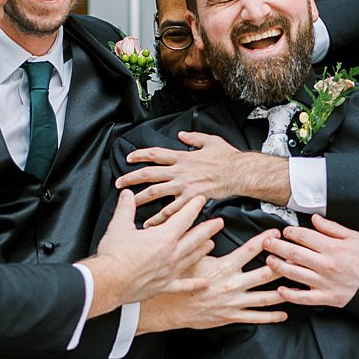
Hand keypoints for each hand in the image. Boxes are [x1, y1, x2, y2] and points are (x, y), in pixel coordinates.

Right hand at [84, 192, 221, 316]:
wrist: (109, 282)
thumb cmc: (114, 257)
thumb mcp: (119, 226)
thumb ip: (126, 208)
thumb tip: (128, 195)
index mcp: (163, 237)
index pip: (184, 218)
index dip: (194, 207)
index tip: (201, 200)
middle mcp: (171, 254)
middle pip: (195, 238)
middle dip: (208, 228)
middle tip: (219, 223)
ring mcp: (169, 271)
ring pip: (192, 258)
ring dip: (203, 250)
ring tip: (211, 244)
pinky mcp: (163, 286)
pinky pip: (183, 285)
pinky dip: (195, 284)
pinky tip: (204, 283)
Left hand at [117, 131, 290, 224]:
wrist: (239, 173)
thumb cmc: (228, 157)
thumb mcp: (210, 140)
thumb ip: (193, 138)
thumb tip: (182, 135)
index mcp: (182, 157)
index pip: (155, 154)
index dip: (140, 155)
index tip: (129, 158)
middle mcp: (179, 171)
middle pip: (149, 174)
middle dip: (131, 178)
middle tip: (119, 183)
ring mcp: (184, 186)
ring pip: (155, 192)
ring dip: (140, 198)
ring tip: (129, 204)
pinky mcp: (191, 199)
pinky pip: (171, 210)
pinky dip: (159, 218)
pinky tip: (149, 224)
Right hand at [139, 230, 286, 332]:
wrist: (172, 308)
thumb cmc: (181, 281)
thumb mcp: (191, 258)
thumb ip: (203, 243)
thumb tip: (212, 229)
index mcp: (225, 267)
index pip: (250, 250)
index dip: (266, 240)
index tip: (277, 232)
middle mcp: (233, 285)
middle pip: (265, 274)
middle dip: (283, 266)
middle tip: (297, 259)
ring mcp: (235, 302)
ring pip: (266, 297)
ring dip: (284, 291)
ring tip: (299, 286)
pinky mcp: (233, 316)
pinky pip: (257, 318)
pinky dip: (272, 316)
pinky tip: (284, 312)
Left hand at [263, 215, 358, 307]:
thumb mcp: (353, 237)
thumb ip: (332, 227)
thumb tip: (315, 218)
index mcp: (332, 247)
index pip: (305, 236)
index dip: (291, 232)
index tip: (285, 231)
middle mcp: (326, 264)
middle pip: (294, 253)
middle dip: (277, 246)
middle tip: (266, 242)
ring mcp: (324, 282)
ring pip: (294, 274)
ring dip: (278, 267)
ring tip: (269, 261)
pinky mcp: (325, 298)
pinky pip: (303, 298)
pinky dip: (290, 294)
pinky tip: (280, 289)